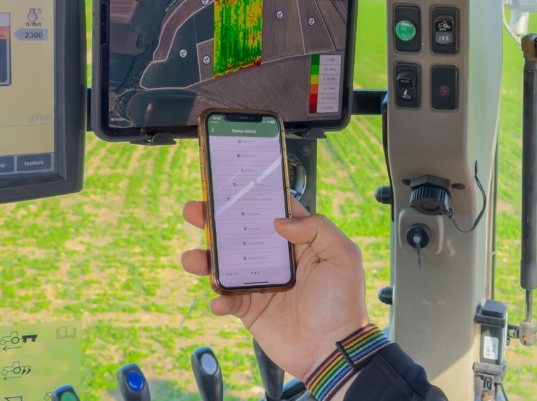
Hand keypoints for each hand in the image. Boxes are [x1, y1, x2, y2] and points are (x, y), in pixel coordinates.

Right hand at [181, 198, 369, 380]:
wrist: (333, 351)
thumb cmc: (343, 303)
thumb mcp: (343, 256)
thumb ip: (317, 228)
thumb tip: (279, 221)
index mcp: (300, 242)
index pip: (273, 213)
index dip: (253, 198)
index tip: (232, 185)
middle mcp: (276, 260)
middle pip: (241, 234)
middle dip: (215, 221)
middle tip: (196, 210)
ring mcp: (260, 284)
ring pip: (225, 265)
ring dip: (205, 259)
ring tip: (193, 258)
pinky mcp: (250, 309)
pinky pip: (226, 300)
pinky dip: (218, 299)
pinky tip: (219, 300)